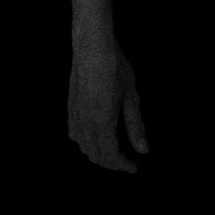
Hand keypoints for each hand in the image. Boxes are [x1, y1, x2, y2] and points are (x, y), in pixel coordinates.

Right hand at [68, 44, 148, 172]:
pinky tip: (94, 137)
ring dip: (98, 154)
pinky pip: (75, 134)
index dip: (122, 165)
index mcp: (102, 122)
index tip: (133, 167)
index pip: (110, 155)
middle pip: (96, 155)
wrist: (92, 47)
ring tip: (113, 152)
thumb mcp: (131, 96)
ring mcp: (75, 115)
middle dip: (111, 163)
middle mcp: (85, 123)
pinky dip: (85, 143)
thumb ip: (136, 125)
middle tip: (126, 162)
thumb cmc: (115, 67)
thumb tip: (143, 149)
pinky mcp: (70, 107)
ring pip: (84, 147)